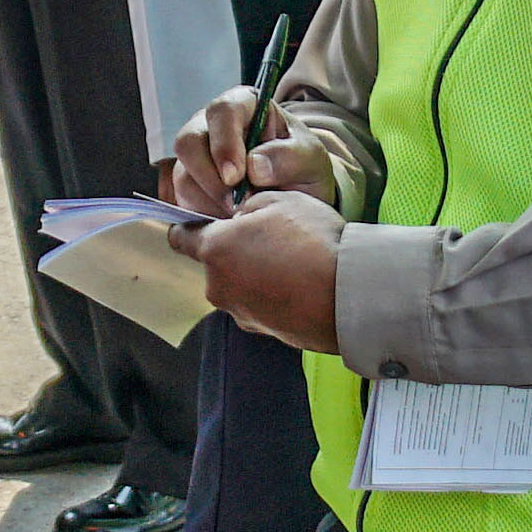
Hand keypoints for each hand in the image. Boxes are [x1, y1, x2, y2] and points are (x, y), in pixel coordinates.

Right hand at [166, 85, 332, 217]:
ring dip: (209, 202)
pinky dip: (204, 215)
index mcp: (244, 105)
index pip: (223, 111)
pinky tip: (230, 221)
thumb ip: (290, 157)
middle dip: (210, 178)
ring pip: (184, 176)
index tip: (235, 177)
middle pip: (189, 142)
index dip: (224, 143)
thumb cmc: (302, 168)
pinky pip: (183, 201)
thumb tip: (254, 166)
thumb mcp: (311, 160)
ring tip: (241, 215)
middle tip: (236, 204)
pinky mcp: (191, 185)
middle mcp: (212, 126)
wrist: (296, 198)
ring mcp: (197, 156)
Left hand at [170, 189, 341, 349]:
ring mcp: (242, 314)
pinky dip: (275, 297)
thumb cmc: (314, 241)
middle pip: (217, 264)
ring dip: (258, 275)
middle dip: (237, 251)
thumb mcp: (280, 199)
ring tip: (295, 265)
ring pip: (241, 286)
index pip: (180, 238)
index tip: (202, 223)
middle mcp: (219, 287)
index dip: (190, 227)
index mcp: (215, 250)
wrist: (351, 293)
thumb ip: (249, 206)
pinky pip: (263, 307)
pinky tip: (303, 286)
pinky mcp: (266, 332)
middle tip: (274, 239)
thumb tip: (241, 217)